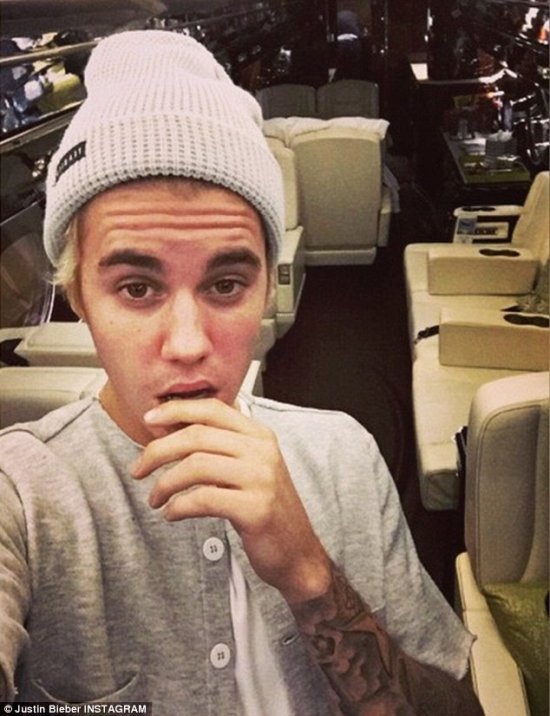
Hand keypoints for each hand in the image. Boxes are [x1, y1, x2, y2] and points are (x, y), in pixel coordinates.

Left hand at [131, 399, 330, 603]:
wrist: (297, 552)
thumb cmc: (265, 509)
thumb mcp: (249, 468)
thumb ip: (219, 446)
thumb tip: (170, 426)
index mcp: (260, 435)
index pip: (212, 409)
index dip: (176, 410)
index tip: (148, 420)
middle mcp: (263, 451)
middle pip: (197, 436)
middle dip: (158, 451)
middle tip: (138, 469)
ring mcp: (261, 478)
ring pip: (195, 466)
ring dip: (164, 483)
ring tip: (155, 499)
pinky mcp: (255, 508)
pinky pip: (203, 499)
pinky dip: (178, 506)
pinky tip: (172, 514)